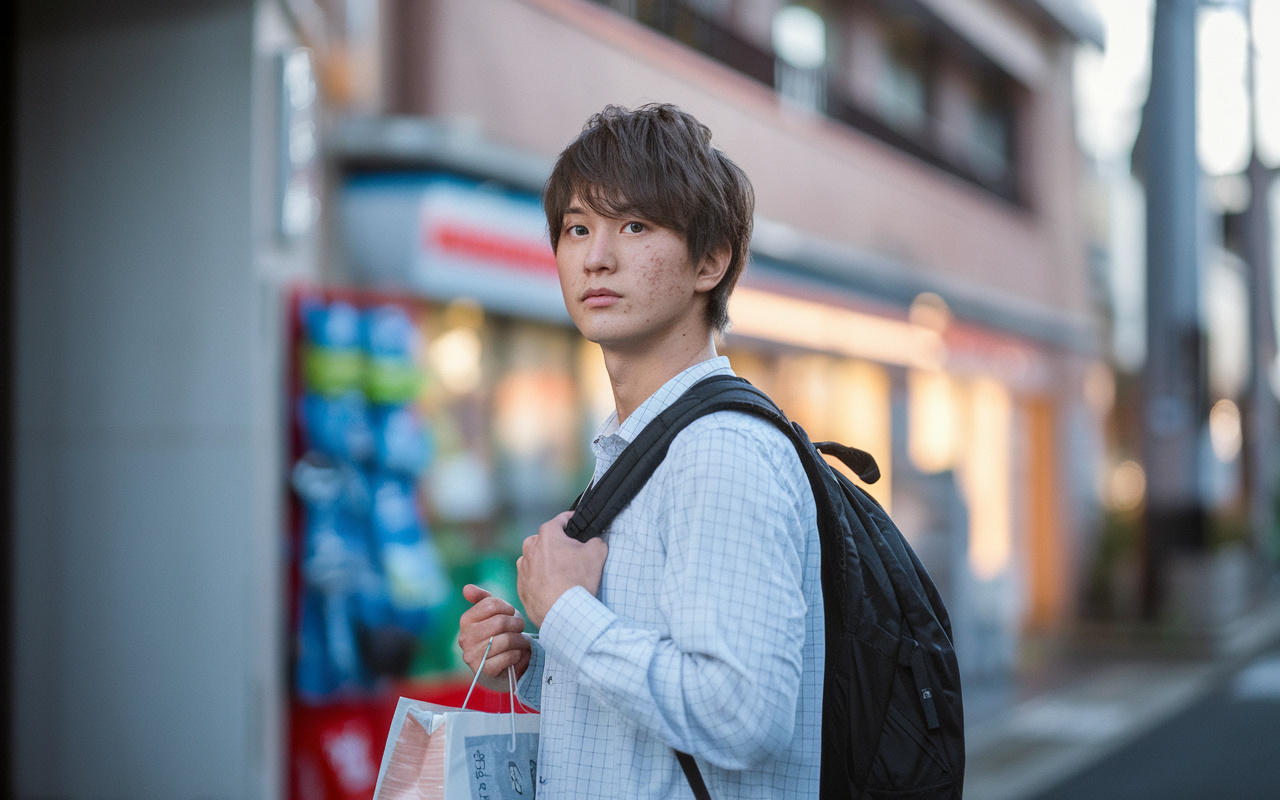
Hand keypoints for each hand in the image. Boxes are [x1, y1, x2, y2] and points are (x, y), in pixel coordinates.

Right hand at [458, 584, 530, 691]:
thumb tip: (467, 588)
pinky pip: (508, 657)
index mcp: (466, 621)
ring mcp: (473, 656)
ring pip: (506, 639)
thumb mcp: (491, 615)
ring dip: (520, 640)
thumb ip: (483, 600)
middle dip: (517, 623)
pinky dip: (518, 654)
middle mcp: (465, 638)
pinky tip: (516, 654)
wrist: (499, 666)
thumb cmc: (497, 634)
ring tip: (522, 641)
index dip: (507, 608)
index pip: (491, 605)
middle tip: (520, 628)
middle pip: (500, 622)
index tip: (511, 614)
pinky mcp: (484, 671)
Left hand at [516, 511, 608, 627]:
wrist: (564, 614)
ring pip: (537, 559)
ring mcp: (523, 568)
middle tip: (572, 558)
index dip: (572, 521)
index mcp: (547, 534)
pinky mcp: (520, 587)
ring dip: (547, 563)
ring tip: (562, 576)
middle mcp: (530, 548)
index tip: (578, 525)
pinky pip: (532, 578)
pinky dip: (541, 581)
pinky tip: (554, 589)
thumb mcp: (597, 553)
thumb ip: (596, 540)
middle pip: (547, 540)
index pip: (561, 520)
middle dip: (558, 546)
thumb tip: (593, 541)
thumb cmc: (578, 581)